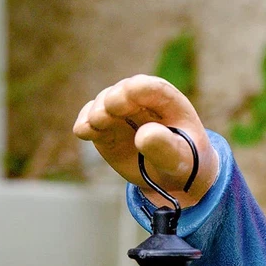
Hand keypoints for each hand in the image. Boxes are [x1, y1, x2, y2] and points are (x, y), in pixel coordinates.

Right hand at [73, 75, 217, 207]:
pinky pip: (88, 119)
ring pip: (102, 104)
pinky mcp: (104, 127)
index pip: (151, 87)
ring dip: (97, 114)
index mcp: (168, 102)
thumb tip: (143, 135)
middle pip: (122, 91)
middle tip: (103, 117)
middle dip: (111, 101)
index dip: (136, 90)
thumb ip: (166, 148)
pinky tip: (83, 132)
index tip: (123, 101)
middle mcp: (142, 101)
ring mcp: (121, 112)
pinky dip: (84, 124)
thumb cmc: (182, 163)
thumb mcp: (180, 160)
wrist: (170, 177)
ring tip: (96, 126)